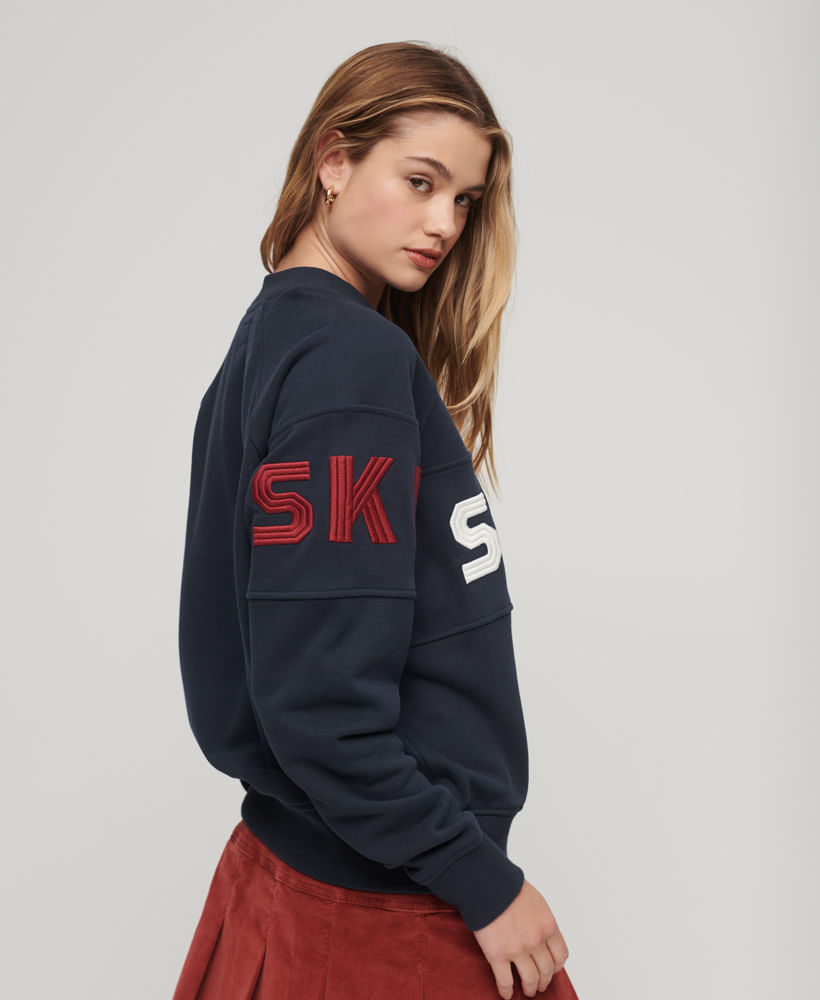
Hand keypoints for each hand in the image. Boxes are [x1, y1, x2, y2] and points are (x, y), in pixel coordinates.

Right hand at [472, 880, 568, 998]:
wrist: (486, 882)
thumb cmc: (508, 887)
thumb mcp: (536, 901)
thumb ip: (541, 921)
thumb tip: (543, 936)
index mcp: (548, 925)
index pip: (560, 955)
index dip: (556, 966)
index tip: (551, 969)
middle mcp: (536, 940)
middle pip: (546, 970)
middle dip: (544, 980)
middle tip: (540, 984)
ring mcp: (517, 949)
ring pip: (530, 980)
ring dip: (530, 988)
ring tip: (527, 990)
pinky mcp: (497, 955)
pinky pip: (505, 981)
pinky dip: (506, 991)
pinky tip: (506, 994)